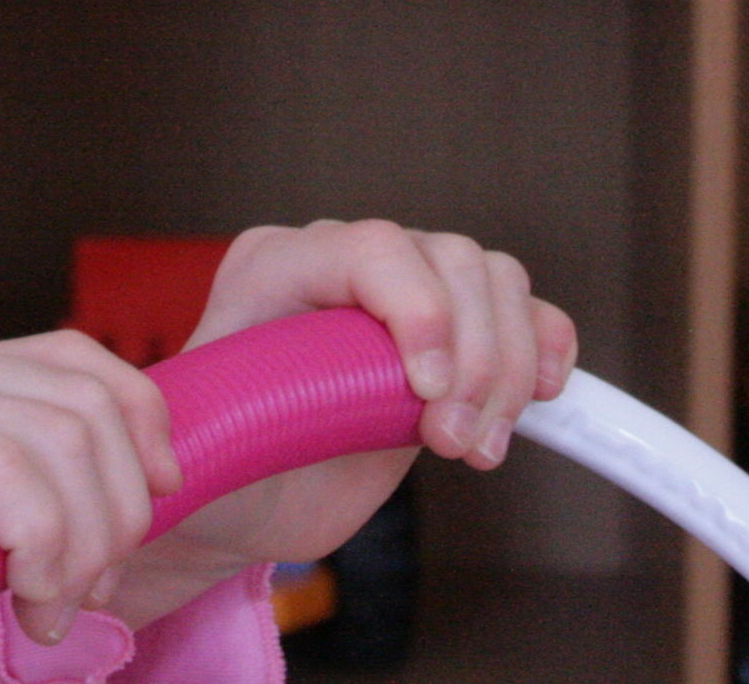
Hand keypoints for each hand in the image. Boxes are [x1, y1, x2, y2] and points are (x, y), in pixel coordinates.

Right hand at [0, 329, 179, 683]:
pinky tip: (32, 600)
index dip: (143, 420)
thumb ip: (27, 476)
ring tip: (54, 606)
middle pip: (84, 407)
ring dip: (85, 544)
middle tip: (91, 588)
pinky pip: (11, 479)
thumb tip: (144, 487)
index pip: (78, 359)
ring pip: (61, 444)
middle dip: (120, 508)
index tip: (161, 496)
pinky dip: (47, 546)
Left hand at [115, 220, 574, 622]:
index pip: (372, 246)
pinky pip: (522, 310)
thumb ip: (217, 430)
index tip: (427, 395)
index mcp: (276, 266)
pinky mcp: (452, 335)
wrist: (247, 501)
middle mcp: (345, 262)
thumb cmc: (219, 474)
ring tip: (474, 447)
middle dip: (473, 358)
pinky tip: (535, 404)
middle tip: (450, 443)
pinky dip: (544, 350)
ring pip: (494, 281)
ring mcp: (404, 292)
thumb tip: (205, 432)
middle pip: (450, 258)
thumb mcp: (205, 449)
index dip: (418, 310)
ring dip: (508, 370)